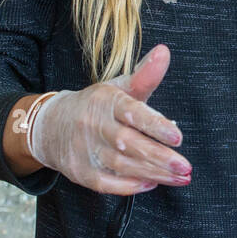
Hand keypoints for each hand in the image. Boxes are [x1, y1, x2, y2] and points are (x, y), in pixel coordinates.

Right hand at [29, 44, 191, 194]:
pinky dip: (129, 186)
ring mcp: (85, 150)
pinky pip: (106, 183)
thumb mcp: (118, 86)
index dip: (156, 125)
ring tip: (179, 178)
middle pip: (129, 143)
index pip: (133, 113)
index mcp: (106, 101)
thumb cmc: (96, 105)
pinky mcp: (80, 172)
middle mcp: (94, 125)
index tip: (178, 137)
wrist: (51, 125)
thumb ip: (144, 75)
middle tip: (185, 167)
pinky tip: (151, 184)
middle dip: (159, 157)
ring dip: (152, 173)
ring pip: (121, 165)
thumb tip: (165, 51)